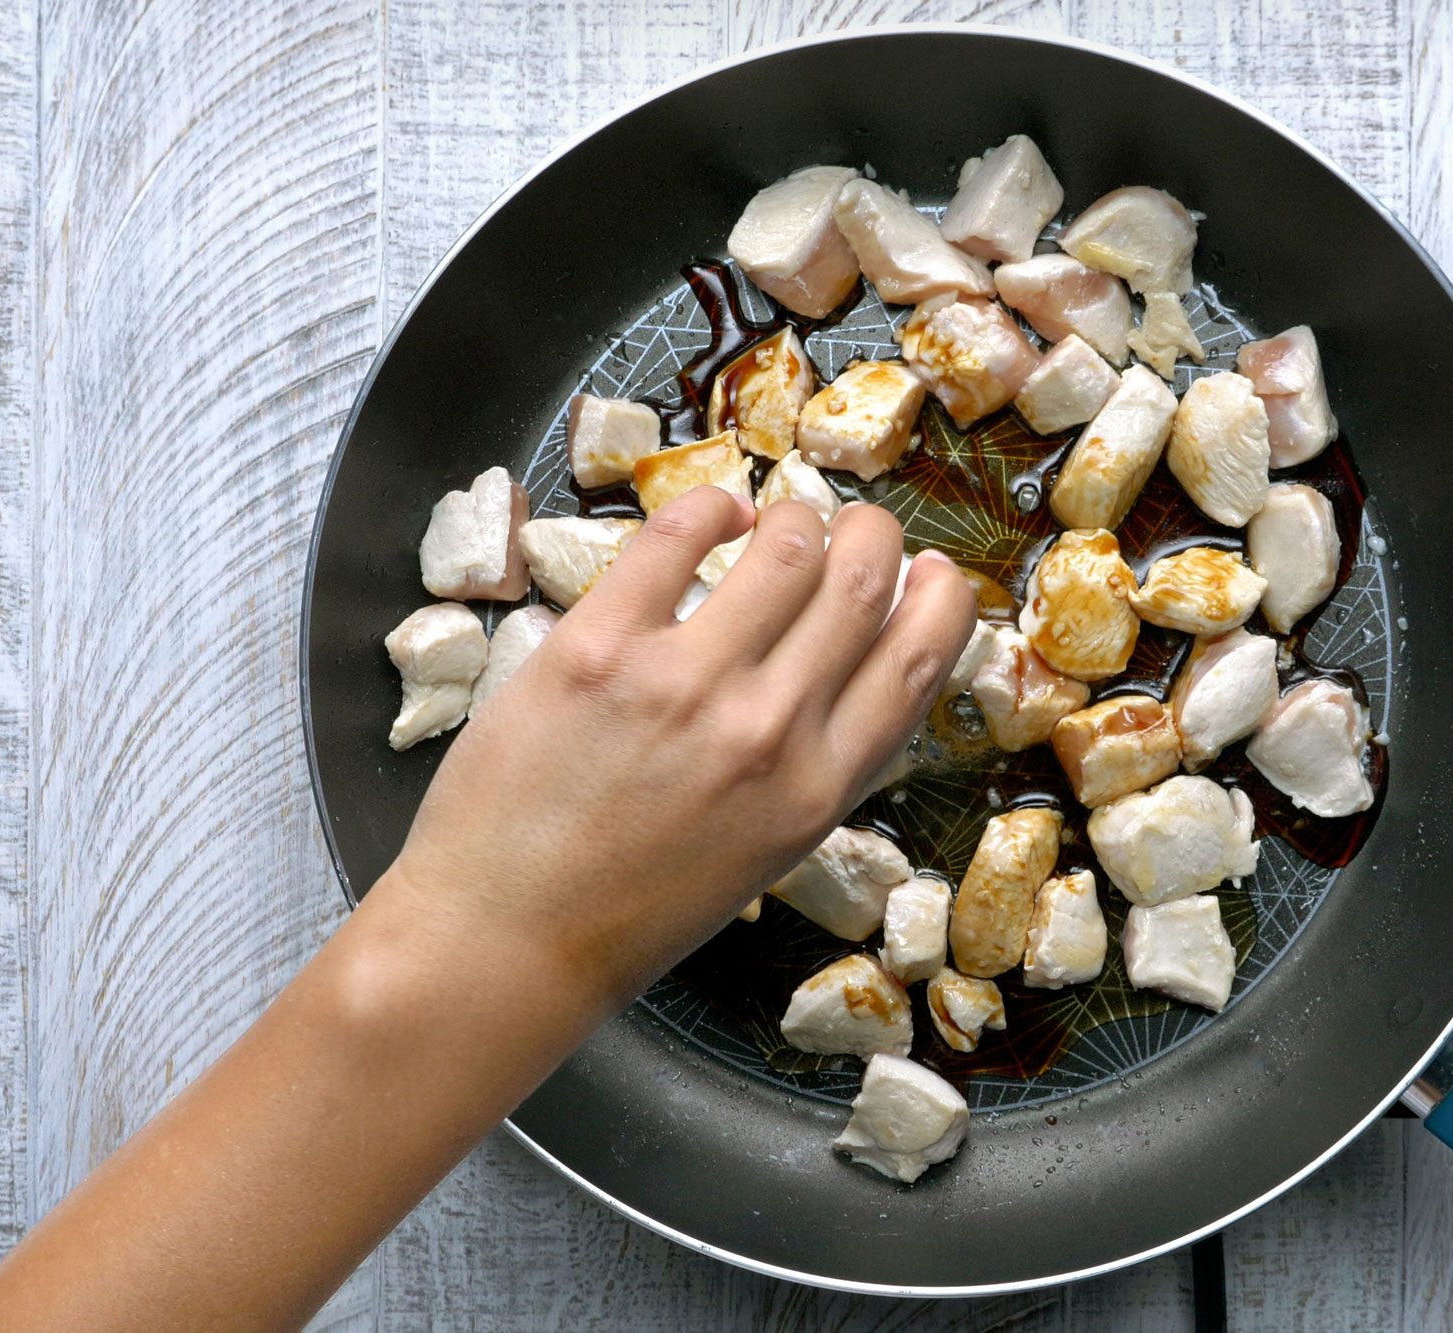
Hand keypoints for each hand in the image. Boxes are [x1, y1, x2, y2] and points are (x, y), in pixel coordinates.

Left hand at [381, 485, 976, 1017]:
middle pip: (864, 581)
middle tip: (858, 527)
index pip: (922, 658)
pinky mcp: (600, 647)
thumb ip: (817, 762)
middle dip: (874, 534)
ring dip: (796, 517)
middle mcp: (769, 730)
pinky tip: (714, 515)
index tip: (935, 573)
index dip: (943, 598)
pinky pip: (677, 535)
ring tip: (778, 524)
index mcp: (820, 788)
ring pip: (787, 543)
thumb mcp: (768, 848)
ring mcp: (685, 683)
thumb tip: (856, 665)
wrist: (509, 938)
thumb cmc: (634, 906)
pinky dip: (709, 506)